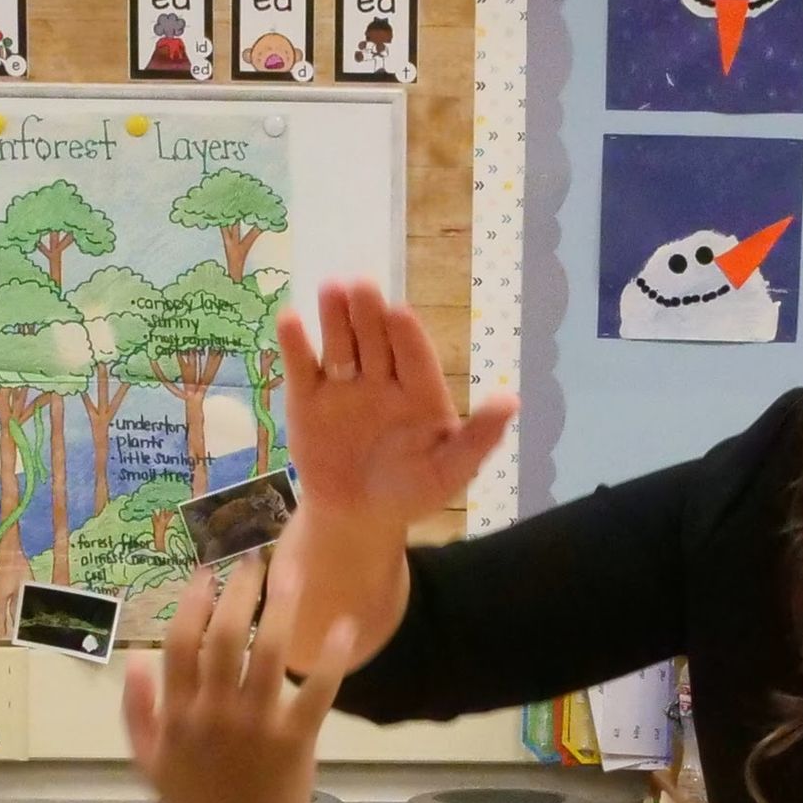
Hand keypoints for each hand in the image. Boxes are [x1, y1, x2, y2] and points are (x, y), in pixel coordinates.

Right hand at [124, 554, 358, 802]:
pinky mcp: (296, 740)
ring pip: (268, 653)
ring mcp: (256, 724)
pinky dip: (332, 658)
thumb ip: (137, 712)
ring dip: (281, 606)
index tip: (207, 572)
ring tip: (292, 569)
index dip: (194, 602)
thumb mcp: (148, 762)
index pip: (180, 644)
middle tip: (256, 556)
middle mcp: (214, 712)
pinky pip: (315, 693)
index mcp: (178, 714)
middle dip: (240, 590)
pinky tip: (345, 624)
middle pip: (226, 636)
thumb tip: (135, 662)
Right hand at [280, 281, 514, 531]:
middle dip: (369, 314)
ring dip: (335, 318)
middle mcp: (382, 379)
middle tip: (362, 285)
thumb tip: (512, 399)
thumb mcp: (451, 471)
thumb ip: (479, 437)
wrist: (357, 518)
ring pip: (340, 345)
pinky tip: (290, 320)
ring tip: (331, 289)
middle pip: (375, 340)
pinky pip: (301, 367)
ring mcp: (343, 385)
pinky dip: (295, 344)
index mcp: (420, 390)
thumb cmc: (411, 492)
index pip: (414, 357)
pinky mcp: (307, 398)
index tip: (399, 313)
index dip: (406, 336)